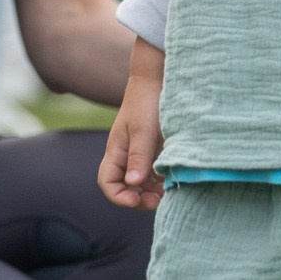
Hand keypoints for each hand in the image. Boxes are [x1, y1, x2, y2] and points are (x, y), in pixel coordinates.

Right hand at [98, 40, 165, 208]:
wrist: (159, 80)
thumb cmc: (147, 103)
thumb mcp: (143, 130)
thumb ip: (138, 157)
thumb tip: (132, 184)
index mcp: (117, 151)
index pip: (107, 182)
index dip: (119, 196)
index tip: (136, 200)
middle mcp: (126, 156)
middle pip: (125, 187)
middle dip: (139, 198)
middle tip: (158, 201)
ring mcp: (141, 154)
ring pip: (142, 183)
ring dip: (152, 192)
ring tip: (168, 194)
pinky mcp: (156, 151)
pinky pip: (155, 173)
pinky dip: (162, 181)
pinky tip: (173, 182)